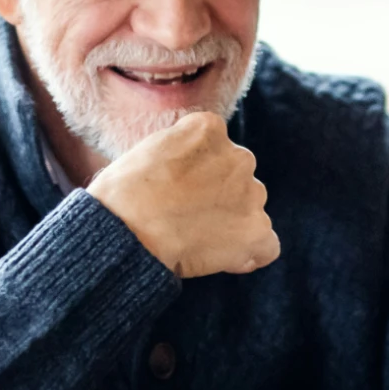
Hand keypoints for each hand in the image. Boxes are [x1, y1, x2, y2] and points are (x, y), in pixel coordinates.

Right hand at [87, 111, 278, 278]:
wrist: (124, 230)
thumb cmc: (122, 194)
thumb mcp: (149, 150)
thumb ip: (181, 152)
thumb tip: (190, 172)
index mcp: (209, 129)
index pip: (218, 149)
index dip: (201, 175)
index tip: (180, 192)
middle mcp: (238, 156)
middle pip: (238, 179)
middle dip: (220, 198)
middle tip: (186, 219)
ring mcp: (252, 193)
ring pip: (252, 211)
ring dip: (232, 225)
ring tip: (196, 241)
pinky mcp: (256, 231)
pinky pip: (266, 246)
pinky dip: (250, 255)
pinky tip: (223, 260)